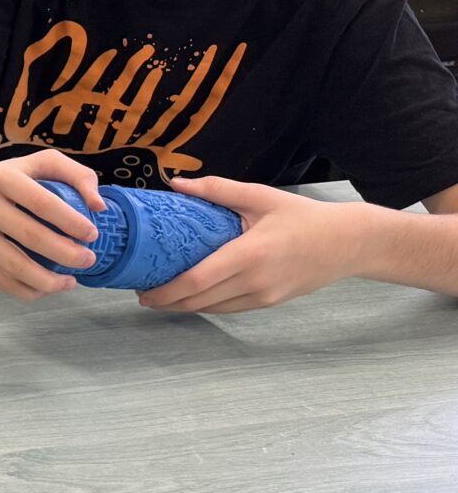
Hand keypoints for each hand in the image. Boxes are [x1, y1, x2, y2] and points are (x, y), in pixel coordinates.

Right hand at [0, 151, 104, 298]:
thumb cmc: (7, 180)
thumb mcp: (39, 163)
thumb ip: (76, 175)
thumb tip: (98, 206)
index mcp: (2, 178)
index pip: (41, 203)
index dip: (70, 222)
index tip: (92, 234)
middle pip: (29, 236)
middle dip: (66, 253)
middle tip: (88, 260)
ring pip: (14, 265)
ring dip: (48, 280)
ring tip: (71, 281)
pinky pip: (0, 280)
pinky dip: (27, 290)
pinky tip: (48, 288)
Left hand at [135, 175, 364, 312]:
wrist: (350, 243)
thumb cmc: (305, 217)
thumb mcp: (261, 197)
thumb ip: (218, 190)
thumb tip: (177, 183)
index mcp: (250, 254)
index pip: (197, 280)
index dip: (166, 291)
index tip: (143, 291)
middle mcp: (255, 280)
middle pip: (199, 301)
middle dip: (167, 301)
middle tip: (145, 293)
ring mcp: (264, 296)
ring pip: (212, 309)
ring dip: (184, 306)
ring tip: (163, 295)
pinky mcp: (270, 303)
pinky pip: (229, 308)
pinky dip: (207, 304)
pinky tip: (193, 295)